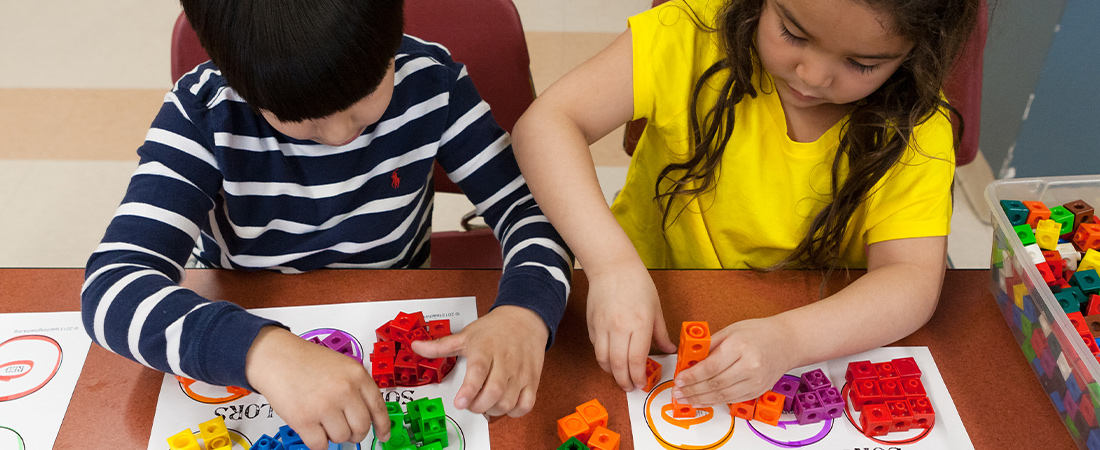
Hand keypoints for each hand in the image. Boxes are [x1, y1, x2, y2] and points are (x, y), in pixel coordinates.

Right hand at [245, 327, 390, 449]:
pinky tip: (312, 429)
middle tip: (345, 429)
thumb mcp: (342, 366)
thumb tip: (367, 415)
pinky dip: (317, 442)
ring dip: (333, 435)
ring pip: (341, 438)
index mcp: (356, 375)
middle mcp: (344, 390)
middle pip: (362, 427)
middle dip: (354, 433)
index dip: (383, 425)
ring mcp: (324, 405)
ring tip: (322, 420)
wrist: (276, 357)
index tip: (383, 435)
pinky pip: (320, 445)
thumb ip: (356, 388)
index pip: (378, 407)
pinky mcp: (304, 419)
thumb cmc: (305, 361)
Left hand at [411, 305, 546, 416]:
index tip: (460, 402)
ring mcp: (520, 372)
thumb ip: (440, 346)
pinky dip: (515, 411)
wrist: (525, 318)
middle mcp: (505, 361)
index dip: (469, 390)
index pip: (478, 372)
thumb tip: (417, 347)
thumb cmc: (495, 329)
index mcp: (486, 349)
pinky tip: (504, 404)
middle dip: (478, 405)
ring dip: (493, 410)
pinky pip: (527, 404)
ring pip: (508, 402)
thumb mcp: (466, 335)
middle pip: (494, 392)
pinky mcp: (532, 380)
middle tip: (470, 404)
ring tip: (485, 403)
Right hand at [587, 265, 676, 391]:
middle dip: (624, 381)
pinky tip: (610, 359)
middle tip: (629, 387)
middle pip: (618, 364)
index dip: (638, 376)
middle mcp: (619, 327)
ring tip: (619, 376)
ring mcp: (603, 326)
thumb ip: (661, 333)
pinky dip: (602, 358)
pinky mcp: (591, 324)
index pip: (636, 360)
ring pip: (603, 359)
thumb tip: (669, 350)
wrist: (612, 266)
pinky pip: (596, 347)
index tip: (641, 384)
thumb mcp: (656, 308)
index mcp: (639, 324)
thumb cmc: (637, 283)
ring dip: (611, 372)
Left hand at [672, 317, 797, 405]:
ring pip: (723, 396)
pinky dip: (715, 402)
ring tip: (686, 399)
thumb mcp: (730, 330)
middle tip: (678, 393)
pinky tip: (703, 401)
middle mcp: (750, 366)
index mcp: (740, 347)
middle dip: (693, 390)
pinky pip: (733, 399)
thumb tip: (688, 360)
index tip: (679, 380)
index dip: (691, 376)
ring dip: (701, 400)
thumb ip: (709, 346)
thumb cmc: (759, 333)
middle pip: (715, 384)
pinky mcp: (758, 390)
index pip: (710, 367)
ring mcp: (756, 381)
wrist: (787, 342)